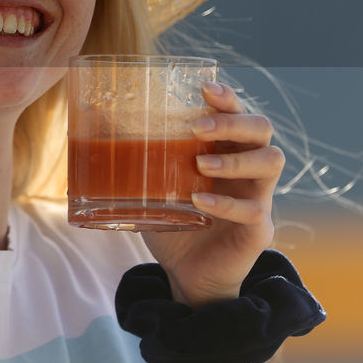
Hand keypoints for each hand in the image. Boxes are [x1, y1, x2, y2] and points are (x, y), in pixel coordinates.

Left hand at [140, 82, 283, 308]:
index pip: (238, 112)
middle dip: (232, 121)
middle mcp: (248, 168)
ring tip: (200, 164)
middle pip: (262, 129)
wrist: (188, 275)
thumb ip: (133, 156)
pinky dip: (226, 203)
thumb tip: (91, 121)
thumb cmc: (173, 222)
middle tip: (196, 126)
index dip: (227, 97)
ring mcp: (258, 197)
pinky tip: (200, 202)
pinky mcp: (258, 229)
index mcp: (226, 150)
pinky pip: (255, 210)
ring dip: (235, 159)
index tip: (204, 87)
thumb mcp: (150, 184)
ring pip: (271, 161)